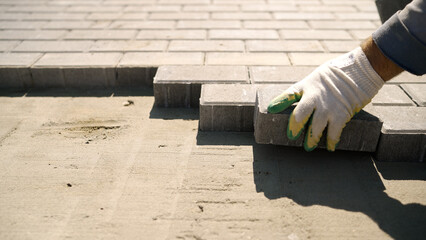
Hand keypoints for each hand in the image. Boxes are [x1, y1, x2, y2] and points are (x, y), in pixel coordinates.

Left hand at [268, 47, 383, 150]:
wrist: (359, 70)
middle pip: (299, 116)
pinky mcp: (340, 114)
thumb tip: (301, 102)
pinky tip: (329, 147)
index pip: (289, 94)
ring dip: (311, 139)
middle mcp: (314, 97)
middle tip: (291, 136)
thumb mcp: (316, 77)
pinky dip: (331, 141)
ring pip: (315, 128)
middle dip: (294, 128)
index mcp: (306, 86)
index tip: (271, 109)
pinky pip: (333, 132)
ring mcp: (327, 107)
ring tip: (308, 147)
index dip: (279, 102)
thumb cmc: (337, 73)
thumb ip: (307, 90)